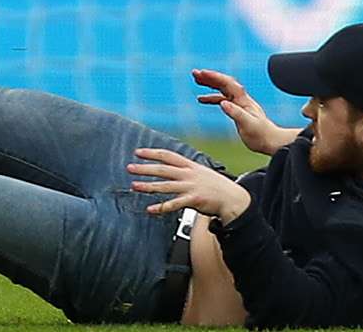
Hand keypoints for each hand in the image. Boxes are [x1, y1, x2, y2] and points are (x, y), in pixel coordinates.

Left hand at [129, 148, 252, 220]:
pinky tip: (150, 209)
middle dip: (145, 168)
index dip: (152, 153)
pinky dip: (161, 207)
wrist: (233, 198)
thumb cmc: (216, 186)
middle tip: (130, 168)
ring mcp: (190, 187)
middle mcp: (188, 174)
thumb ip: (185, 169)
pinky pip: (173, 204)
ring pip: (165, 186)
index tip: (138, 152)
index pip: (168, 155)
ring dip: (148, 186)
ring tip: (134, 186)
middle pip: (163, 169)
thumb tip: (171, 166)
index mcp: (190, 165)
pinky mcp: (193, 200)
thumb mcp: (201, 171)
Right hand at [193, 69, 297, 155]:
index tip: (202, 73)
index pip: (228, 84)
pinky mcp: (236, 110)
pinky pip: (221, 99)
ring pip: (222, 89)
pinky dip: (211, 97)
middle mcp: (241, 99)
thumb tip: (222, 103)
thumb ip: (235, 113)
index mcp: (243, 100)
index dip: (215, 77)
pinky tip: (201, 99)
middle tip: (195, 73)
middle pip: (224, 83)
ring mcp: (239, 104)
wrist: (270, 141)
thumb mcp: (248, 124)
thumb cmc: (261, 135)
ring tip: (197, 79)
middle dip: (210, 77)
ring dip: (210, 83)